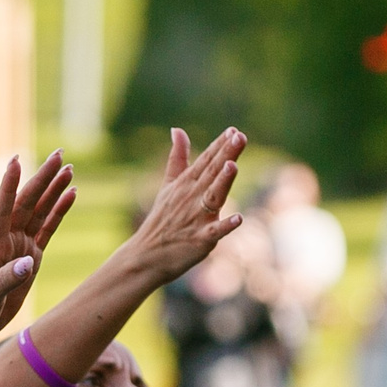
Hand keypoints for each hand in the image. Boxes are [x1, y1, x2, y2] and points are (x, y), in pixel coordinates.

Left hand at [0, 151, 72, 346]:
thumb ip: (5, 281)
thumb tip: (29, 263)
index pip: (2, 209)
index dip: (9, 185)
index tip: (16, 159)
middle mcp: (5, 240)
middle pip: (27, 203)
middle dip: (43, 178)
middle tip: (59, 155)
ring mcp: (19, 247)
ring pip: (39, 212)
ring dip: (53, 190)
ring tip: (69, 168)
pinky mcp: (31, 258)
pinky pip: (47, 229)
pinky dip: (59, 212)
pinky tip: (71, 195)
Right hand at [119, 128, 246, 282]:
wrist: (146, 256)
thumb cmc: (161, 220)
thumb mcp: (169, 185)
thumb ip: (177, 158)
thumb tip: (177, 129)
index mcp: (186, 184)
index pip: (206, 161)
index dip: (220, 145)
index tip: (233, 130)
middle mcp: (192, 197)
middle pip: (212, 173)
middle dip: (226, 155)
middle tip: (240, 137)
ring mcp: (196, 218)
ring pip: (213, 197)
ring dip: (223, 182)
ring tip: (232, 166)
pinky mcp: (201, 239)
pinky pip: (215, 231)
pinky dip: (225, 226)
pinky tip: (238, 218)